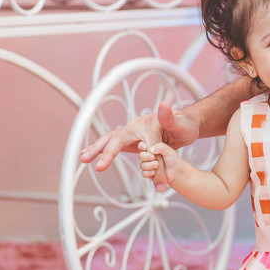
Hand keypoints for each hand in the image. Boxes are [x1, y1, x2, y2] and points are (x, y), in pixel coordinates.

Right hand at [79, 101, 199, 191]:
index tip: (100, 165)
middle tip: (83, 159)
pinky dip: (107, 152)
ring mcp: (133, 135)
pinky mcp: (135, 142)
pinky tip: (97, 157)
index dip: (110, 153)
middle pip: (111, 138)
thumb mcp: (180, 125)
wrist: (187, 127)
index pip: (121, 140)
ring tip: (83, 158)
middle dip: (96, 149)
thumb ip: (170, 120)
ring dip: (97, 150)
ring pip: (111, 142)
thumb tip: (164, 104)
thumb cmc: (184, 126)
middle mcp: (134, 128)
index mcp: (141, 125)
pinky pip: (118, 147)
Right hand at [138, 141, 184, 185]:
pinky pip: (143, 173)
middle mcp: (149, 157)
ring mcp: (148, 165)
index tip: (145, 147)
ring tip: (157, 165)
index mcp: (152, 149)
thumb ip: (160, 147)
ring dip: (148, 165)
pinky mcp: (149, 173)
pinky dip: (148, 173)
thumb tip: (151, 149)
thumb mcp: (168, 150)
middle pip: (141, 156)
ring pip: (142, 165)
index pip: (142, 146)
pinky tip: (154, 172)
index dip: (142, 146)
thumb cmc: (173, 159)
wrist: (177, 171)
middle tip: (153, 157)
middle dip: (146, 157)